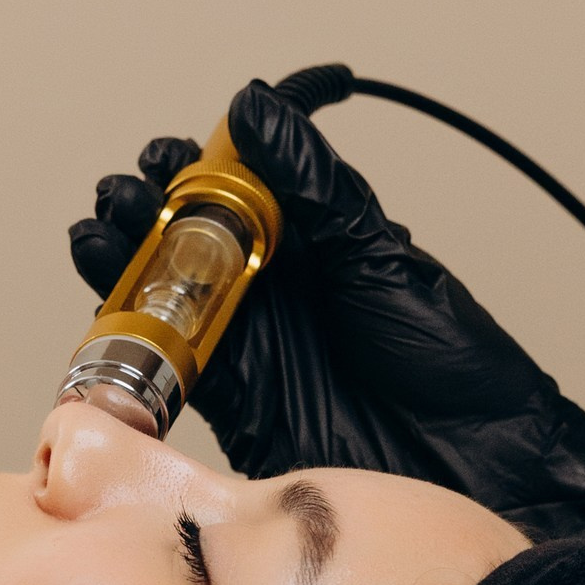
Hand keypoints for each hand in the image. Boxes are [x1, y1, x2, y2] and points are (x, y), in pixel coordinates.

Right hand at [69, 82, 584, 575]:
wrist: (481, 473)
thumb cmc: (459, 370)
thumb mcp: (383, 259)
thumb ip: (313, 190)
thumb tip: (253, 111)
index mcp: (318, 247)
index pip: (239, 190)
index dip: (195, 168)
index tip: (166, 154)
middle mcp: (280, 295)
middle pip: (189, 241)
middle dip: (146, 211)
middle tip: (125, 194)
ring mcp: (256, 350)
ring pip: (170, 297)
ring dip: (127, 262)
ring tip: (102, 229)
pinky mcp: (238, 406)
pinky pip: (173, 365)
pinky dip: (133, 336)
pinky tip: (108, 301)